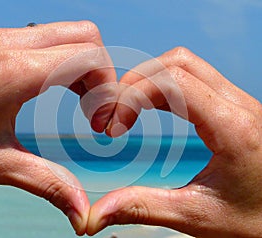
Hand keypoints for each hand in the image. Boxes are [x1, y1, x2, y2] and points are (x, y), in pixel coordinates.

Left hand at [0, 21, 116, 234]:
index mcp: (17, 71)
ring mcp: (8, 37)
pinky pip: (53, 39)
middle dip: (102, 74)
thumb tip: (82, 212)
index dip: (108, 88)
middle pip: (88, 39)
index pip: (90, 57)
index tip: (100, 121)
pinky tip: (62, 88)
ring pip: (73, 35)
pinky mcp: (4, 40)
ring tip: (81, 100)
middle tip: (93, 110)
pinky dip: (69, 61)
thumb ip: (47, 183)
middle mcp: (15, 44)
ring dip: (87, 66)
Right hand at [88, 47, 261, 236]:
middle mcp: (240, 106)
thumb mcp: (197, 217)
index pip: (172, 81)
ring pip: (186, 66)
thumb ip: (144, 208)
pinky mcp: (234, 108)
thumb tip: (98, 211)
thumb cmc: (255, 222)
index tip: (113, 124)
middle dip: (137, 82)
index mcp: (233, 128)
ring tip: (129, 109)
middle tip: (115, 112)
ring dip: (150, 81)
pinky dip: (165, 87)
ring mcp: (240, 103)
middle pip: (177, 64)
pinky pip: (195, 79)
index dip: (132, 94)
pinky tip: (152, 106)